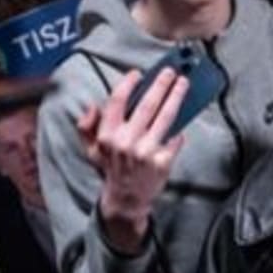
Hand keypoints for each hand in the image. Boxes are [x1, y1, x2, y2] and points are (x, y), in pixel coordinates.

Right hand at [77, 69, 187, 253]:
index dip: (129, 84)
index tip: (139, 73)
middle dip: (161, 84)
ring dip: (176, 97)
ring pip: (166, 117)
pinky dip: (179, 129)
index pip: (117, 101)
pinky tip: (185, 118)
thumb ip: (86, 126)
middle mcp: (126, 142)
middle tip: (171, 72)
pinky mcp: (163, 162)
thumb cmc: (111, 169)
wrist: (126, 199)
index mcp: (107, 135)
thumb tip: (92, 105)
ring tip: (184, 84)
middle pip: (147, 105)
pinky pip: (175, 139)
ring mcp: (146, 152)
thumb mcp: (91, 149)